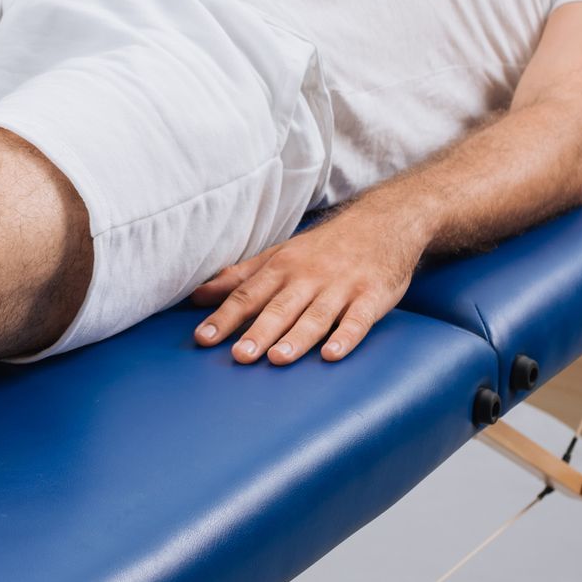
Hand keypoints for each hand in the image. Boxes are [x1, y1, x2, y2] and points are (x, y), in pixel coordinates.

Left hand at [189, 207, 423, 364]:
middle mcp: (308, 277)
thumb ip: (240, 277)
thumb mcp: (278, 255)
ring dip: (297, 338)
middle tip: (239, 356)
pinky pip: (358, 320)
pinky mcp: (372, 296)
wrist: (383, 223)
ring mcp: (341, 287)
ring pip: (315, 316)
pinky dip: (346, 337)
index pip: (247, 295)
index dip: (224, 317)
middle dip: (258, 332)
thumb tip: (198, 295)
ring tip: (277, 358)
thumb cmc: (322, 248)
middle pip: (279, 308)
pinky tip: (332, 355)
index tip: (203, 338)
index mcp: (282, 267)